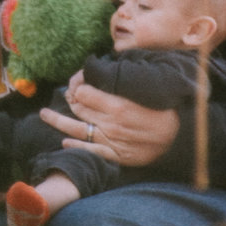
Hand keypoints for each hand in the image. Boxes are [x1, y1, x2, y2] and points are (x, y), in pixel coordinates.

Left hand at [41, 78, 179, 167]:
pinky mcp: (116, 155)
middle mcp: (110, 124)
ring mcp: (111, 141)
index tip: (78, 82)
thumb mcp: (143, 90)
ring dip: (57, 121)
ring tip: (44, 114)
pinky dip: (76, 146)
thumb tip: (99, 70)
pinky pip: (91, 151)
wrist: (181, 137)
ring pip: (77, 129)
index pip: (83, 92)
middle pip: (78, 108)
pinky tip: (64, 142)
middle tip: (66, 94)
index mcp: (117, 105)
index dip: (77, 84)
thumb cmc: (164, 109)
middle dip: (70, 99)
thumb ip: (120, 81)